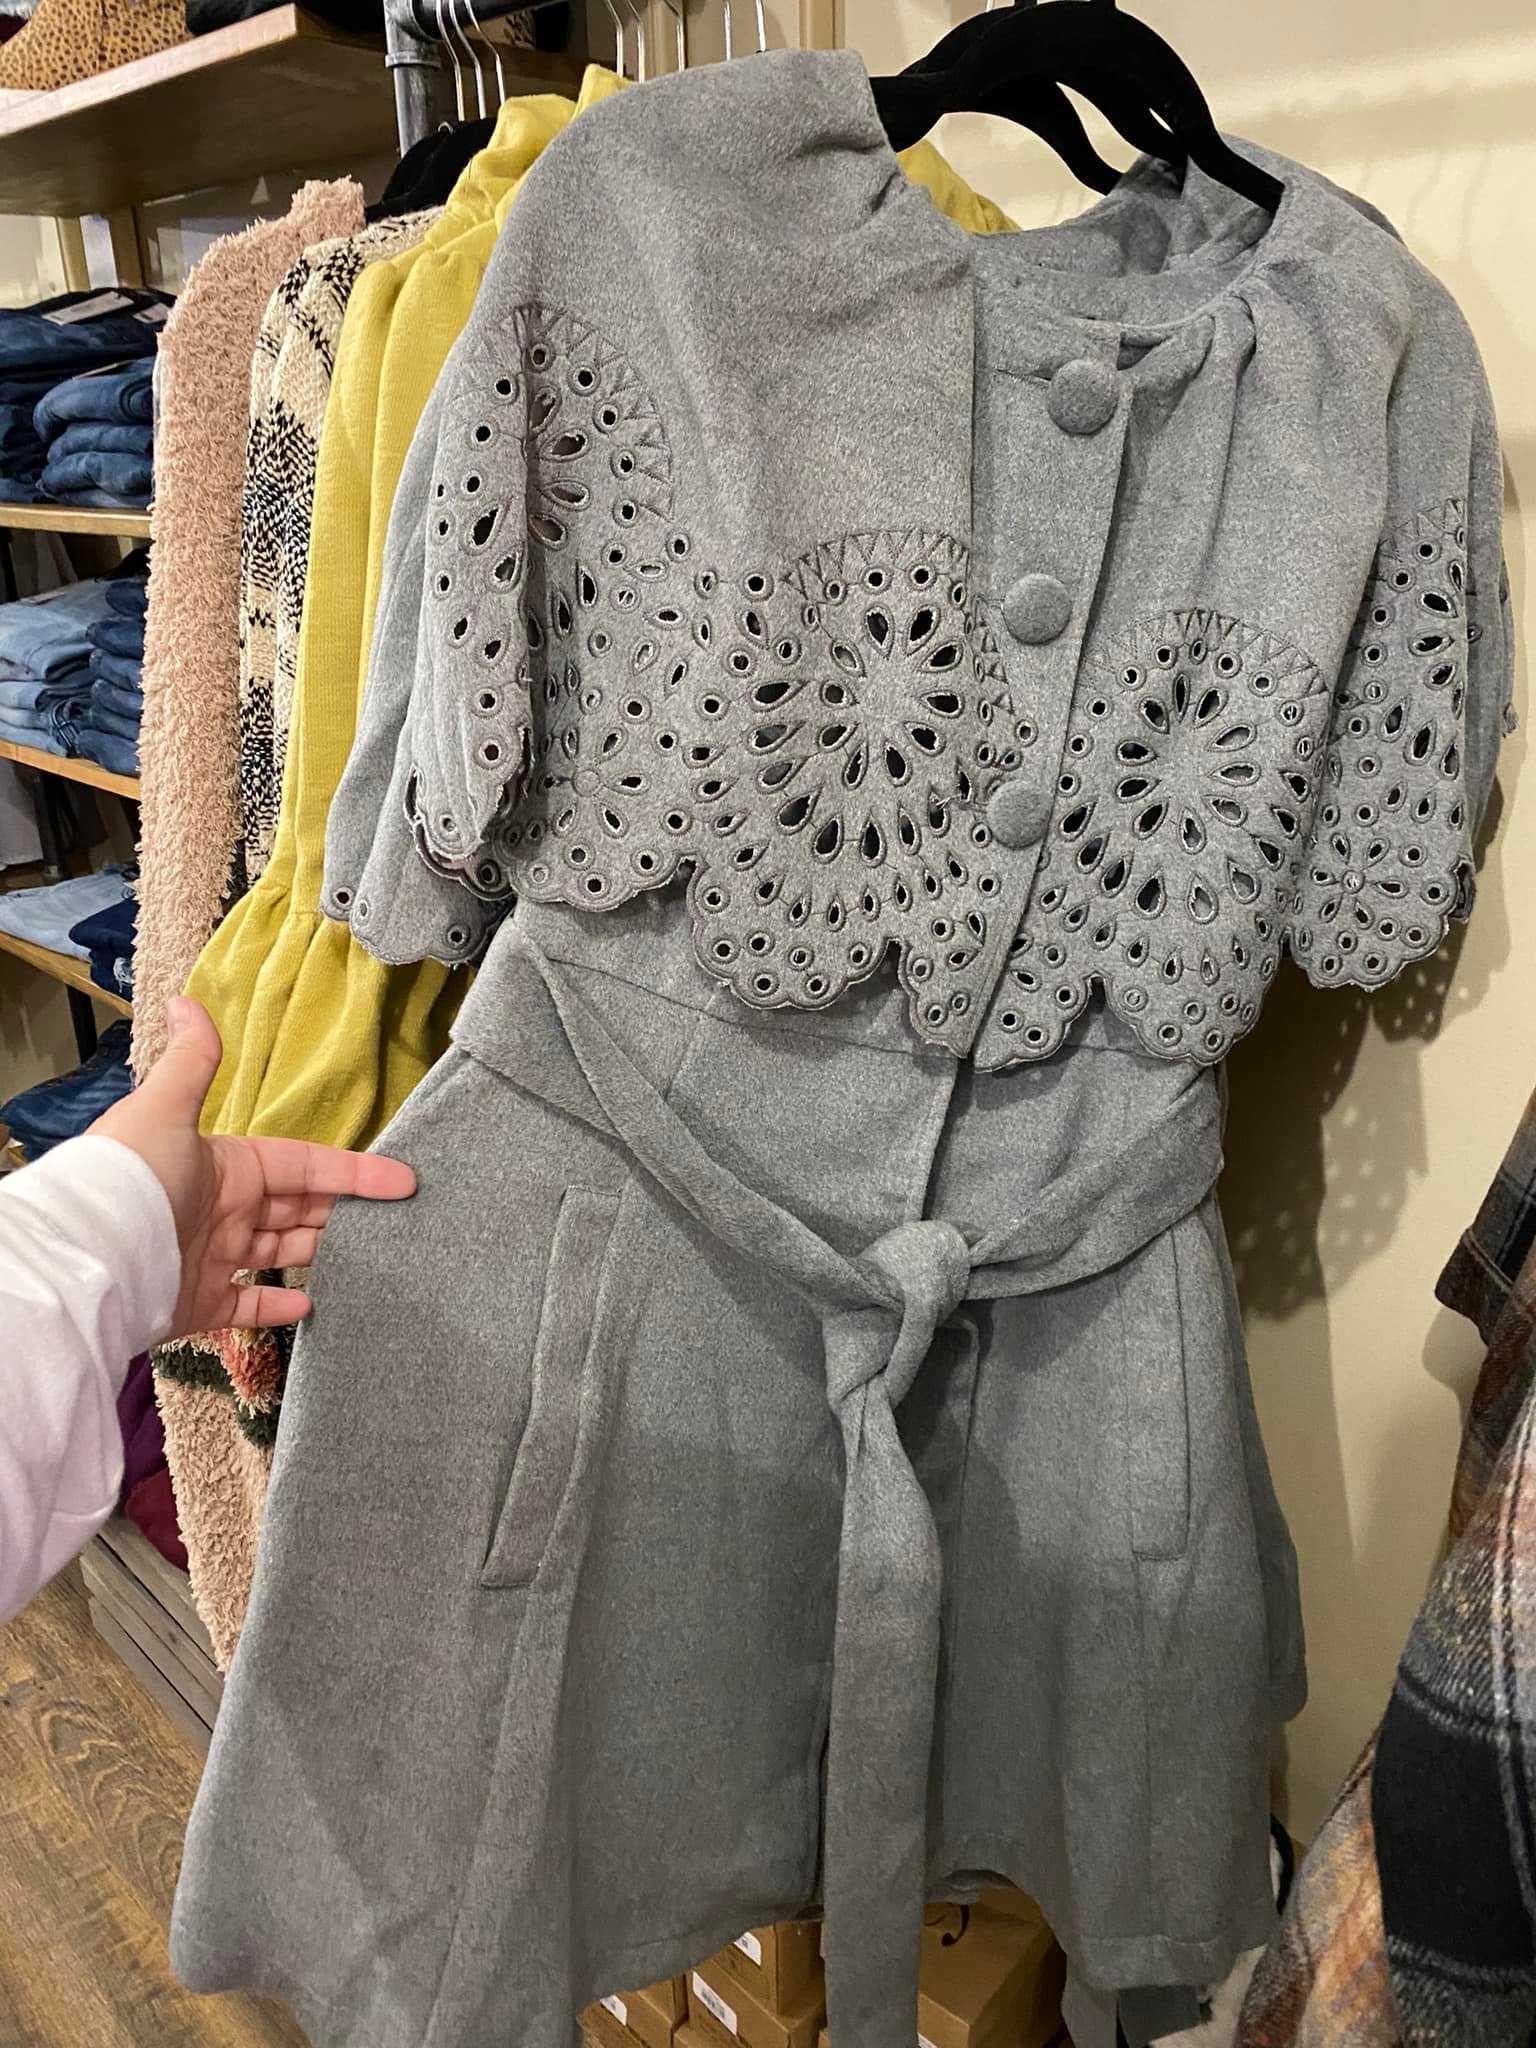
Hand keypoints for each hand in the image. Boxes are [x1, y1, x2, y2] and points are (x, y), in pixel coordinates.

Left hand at [92, 995, 415, 1339]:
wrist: (91, 1252)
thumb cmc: (135, 1175)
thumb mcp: (166, 1107)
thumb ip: (193, 1060)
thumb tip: (185, 999)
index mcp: (227, 1166)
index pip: (304, 1166)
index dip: (353, 1172)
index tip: (402, 1180)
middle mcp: (225, 1209)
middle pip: (298, 1209)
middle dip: (343, 1213)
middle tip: (395, 1225)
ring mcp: (214, 1257)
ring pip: (281, 1252)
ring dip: (318, 1254)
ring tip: (368, 1261)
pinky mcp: (201, 1302)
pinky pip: (248, 1303)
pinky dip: (278, 1307)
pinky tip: (311, 1307)